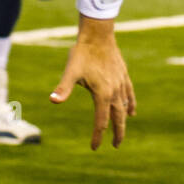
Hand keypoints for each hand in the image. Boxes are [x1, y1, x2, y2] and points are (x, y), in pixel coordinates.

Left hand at [50, 20, 135, 149]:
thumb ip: (63, 87)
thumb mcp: (70, 71)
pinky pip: (129, 95)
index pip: (101, 122)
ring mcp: (121, 84)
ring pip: (124, 107)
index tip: (94, 148)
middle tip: (116, 146)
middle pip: (117, 118)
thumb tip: (53, 100)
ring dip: (123, 121)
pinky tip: (131, 112)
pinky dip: (130, 105)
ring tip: (121, 131)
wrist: (98, 34)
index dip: (97, 136)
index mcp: (103, 94)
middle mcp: (115, 91)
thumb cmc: (82, 53)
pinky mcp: (124, 76)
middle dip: (117, 133)